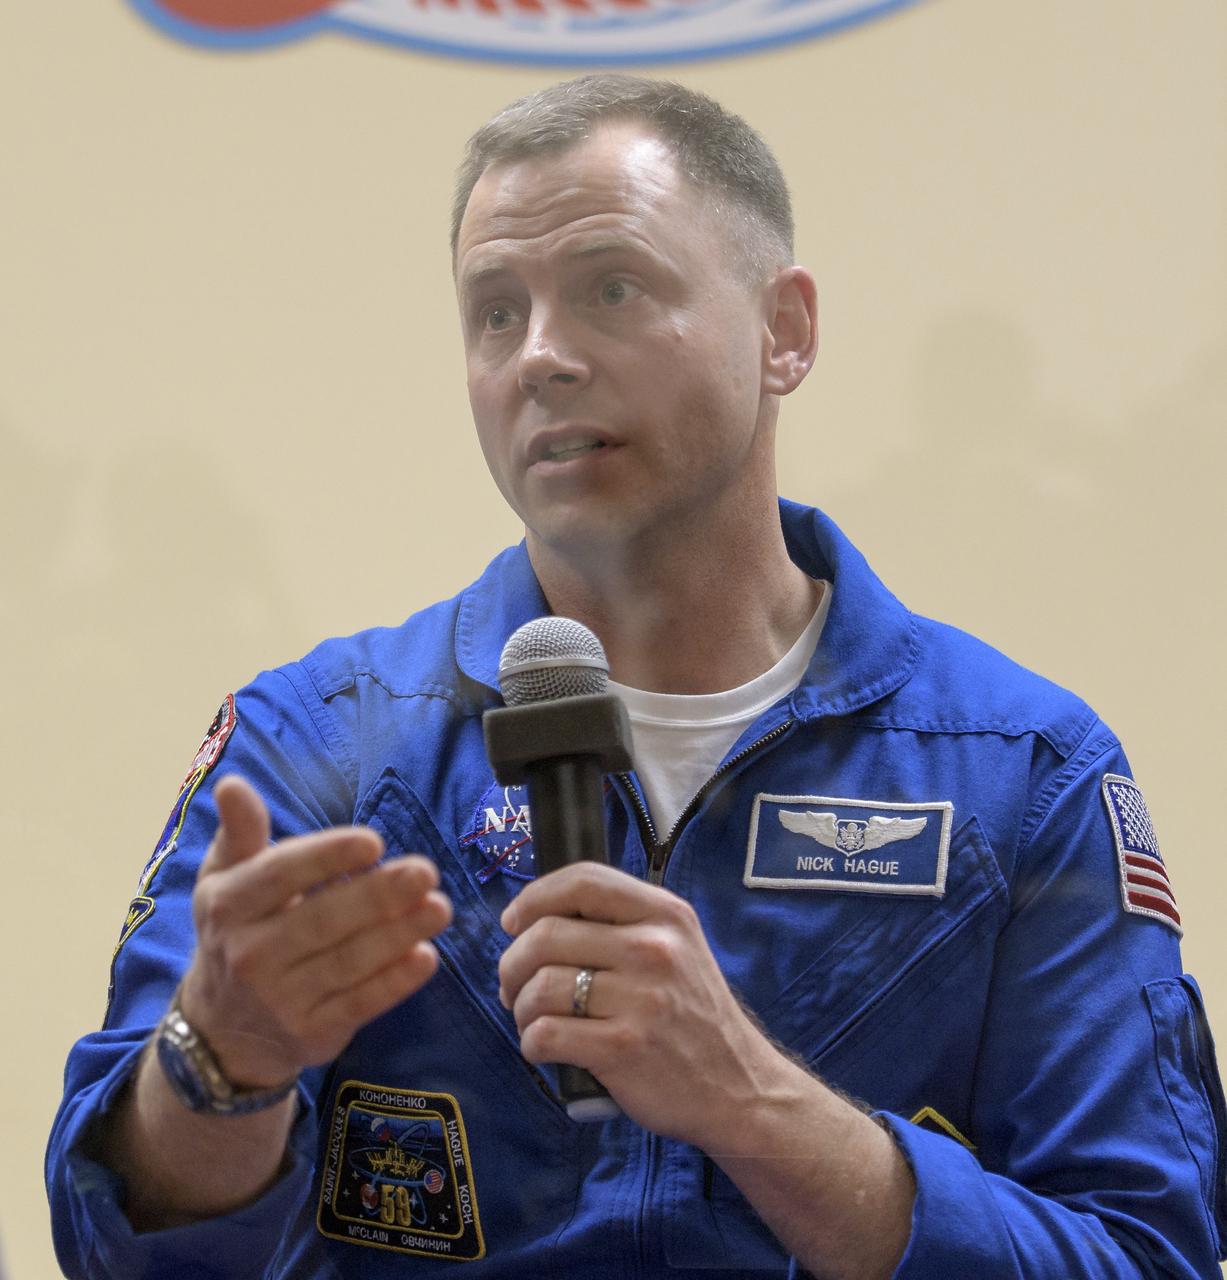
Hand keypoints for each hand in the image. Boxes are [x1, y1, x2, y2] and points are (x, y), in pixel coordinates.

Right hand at [179, 774, 451, 1087]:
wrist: (223, 1028)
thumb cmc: (238, 930)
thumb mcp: (226, 878)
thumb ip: (240, 831)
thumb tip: (232, 783)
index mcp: (228, 905)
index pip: (280, 874)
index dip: (327, 857)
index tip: (374, 842)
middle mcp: (249, 954)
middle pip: (322, 919)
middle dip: (378, 894)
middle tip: (426, 871)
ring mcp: (280, 999)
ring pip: (348, 962)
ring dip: (399, 934)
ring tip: (440, 907)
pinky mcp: (311, 1033)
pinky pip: (360, 1004)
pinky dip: (395, 982)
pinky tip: (427, 956)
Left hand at [498, 862, 779, 1147]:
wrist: (738, 1086)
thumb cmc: (692, 1015)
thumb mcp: (677, 947)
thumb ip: (622, 923)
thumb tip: (538, 918)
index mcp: (665, 914)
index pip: (583, 881)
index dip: (535, 896)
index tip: (514, 921)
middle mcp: (654, 948)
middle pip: (546, 935)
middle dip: (513, 963)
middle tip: (513, 986)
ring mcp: (640, 999)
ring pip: (539, 986)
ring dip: (520, 1007)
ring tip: (532, 1020)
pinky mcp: (622, 1048)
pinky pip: (545, 1034)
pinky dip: (531, 1043)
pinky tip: (545, 1048)